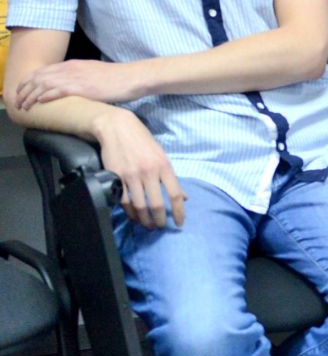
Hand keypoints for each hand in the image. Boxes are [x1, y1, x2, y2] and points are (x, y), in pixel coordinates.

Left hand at [13, 59, 145, 111]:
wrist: (131, 77)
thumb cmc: (117, 78)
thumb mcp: (94, 73)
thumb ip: (81, 77)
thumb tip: (74, 86)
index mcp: (73, 64)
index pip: (44, 71)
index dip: (30, 80)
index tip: (23, 89)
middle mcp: (70, 68)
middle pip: (38, 77)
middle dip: (25, 89)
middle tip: (18, 100)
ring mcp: (74, 77)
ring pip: (43, 84)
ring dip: (30, 95)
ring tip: (23, 105)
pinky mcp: (80, 87)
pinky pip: (55, 91)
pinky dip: (44, 97)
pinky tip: (38, 103)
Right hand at [95, 109, 186, 229]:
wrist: (117, 128)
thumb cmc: (143, 142)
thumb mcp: (162, 156)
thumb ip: (172, 178)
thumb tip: (184, 197)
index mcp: (164, 166)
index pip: (175, 194)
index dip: (178, 212)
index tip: (179, 223)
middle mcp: (149, 172)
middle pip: (156, 204)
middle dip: (159, 220)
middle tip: (160, 227)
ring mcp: (131, 175)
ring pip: (138, 206)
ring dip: (143, 219)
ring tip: (147, 224)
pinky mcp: (115, 176)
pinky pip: (122, 200)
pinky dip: (128, 211)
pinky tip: (132, 215)